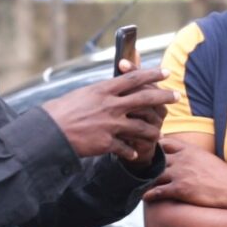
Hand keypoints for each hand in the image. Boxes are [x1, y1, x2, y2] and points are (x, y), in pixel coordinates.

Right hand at [42, 67, 177, 161]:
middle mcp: (110, 104)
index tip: (165, 72)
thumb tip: (112, 86)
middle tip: (177, 96)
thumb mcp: (82, 94)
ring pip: (142, 127)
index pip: (134, 78)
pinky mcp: (107, 142)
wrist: (49, 132)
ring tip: (159, 134)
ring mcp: (110, 124)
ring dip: (153, 131)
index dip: (152, 74)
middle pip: (145, 98)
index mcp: (103, 89)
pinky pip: (126, 148)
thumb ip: (100, 92)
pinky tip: (134, 154)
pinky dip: (131, 152)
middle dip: (164, 96)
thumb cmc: (60, 111)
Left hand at [143, 137, 226, 207]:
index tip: (146, 151)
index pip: (164, 143)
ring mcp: (180, 174)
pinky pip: (158, 191)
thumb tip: (184, 156)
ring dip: (145, 180)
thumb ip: (191, 155)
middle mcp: (182, 159)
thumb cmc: (223, 176)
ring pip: (154, 174)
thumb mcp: (206, 158)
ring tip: (139, 184)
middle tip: (136, 168)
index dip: (154, 147)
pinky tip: (145, 197)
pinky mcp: (180, 189)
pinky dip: (149, 195)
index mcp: (189, 149)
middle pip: (155, 158)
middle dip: (146, 163)